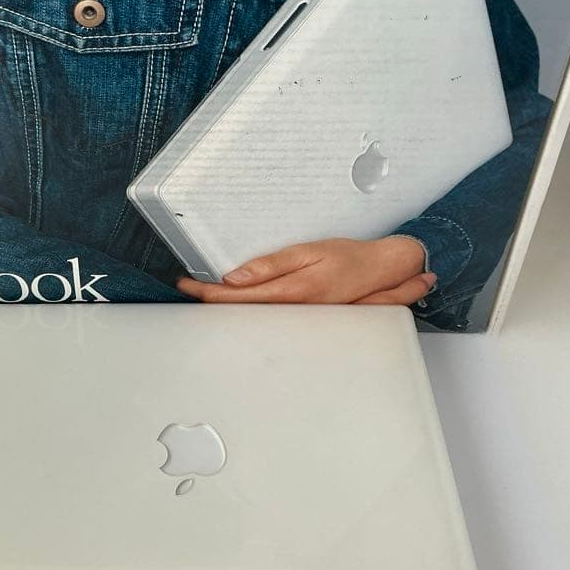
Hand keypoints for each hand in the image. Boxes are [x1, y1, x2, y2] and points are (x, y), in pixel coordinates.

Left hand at [176, 236, 435, 304]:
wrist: (381, 271)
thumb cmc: (347, 258)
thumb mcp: (307, 252)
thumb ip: (270, 265)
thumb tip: (236, 276)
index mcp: (290, 292)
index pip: (237, 297)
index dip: (209, 293)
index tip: (189, 285)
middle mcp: (291, 310)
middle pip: (240, 310)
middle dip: (212, 301)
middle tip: (187, 289)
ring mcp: (297, 317)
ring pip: (252, 315)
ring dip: (228, 305)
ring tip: (204, 294)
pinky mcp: (302, 317)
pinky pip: (267, 315)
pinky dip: (247, 308)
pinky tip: (237, 301)